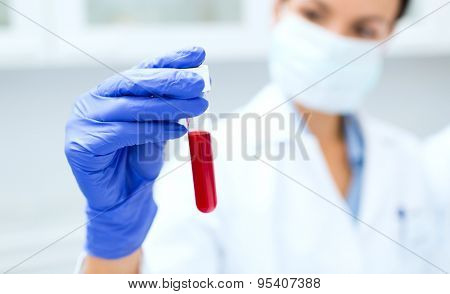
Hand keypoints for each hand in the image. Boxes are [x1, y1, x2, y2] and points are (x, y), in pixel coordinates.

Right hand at [65, 47, 207, 258]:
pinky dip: (154, 131)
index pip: (143, 70)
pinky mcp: (80, 145)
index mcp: (112, 93)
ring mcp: (83, 121)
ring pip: (131, 107)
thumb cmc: (140, 161)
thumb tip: (197, 86)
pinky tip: (178, 131)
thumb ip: (171, 109)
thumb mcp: (161, 128)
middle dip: (171, 81)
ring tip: (198, 106)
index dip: (171, 61)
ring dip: (169, 106)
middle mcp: (94, 101)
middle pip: (134, 83)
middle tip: (199, 82)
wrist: (123, 200)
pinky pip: (123, 133)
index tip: (198, 54)